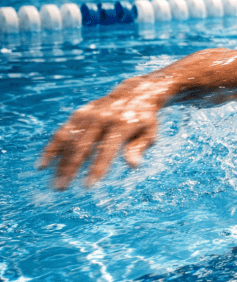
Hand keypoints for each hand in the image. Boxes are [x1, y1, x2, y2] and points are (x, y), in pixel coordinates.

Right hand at [39, 91, 159, 188]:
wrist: (135, 93)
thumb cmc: (144, 120)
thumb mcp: (149, 133)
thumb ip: (139, 148)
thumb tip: (133, 165)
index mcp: (121, 125)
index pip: (106, 150)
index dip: (97, 168)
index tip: (88, 185)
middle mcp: (102, 118)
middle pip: (82, 146)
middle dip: (70, 168)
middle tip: (61, 188)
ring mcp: (88, 115)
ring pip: (69, 140)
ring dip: (59, 162)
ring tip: (54, 182)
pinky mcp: (79, 114)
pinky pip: (62, 132)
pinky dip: (52, 148)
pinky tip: (43, 164)